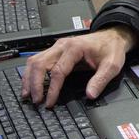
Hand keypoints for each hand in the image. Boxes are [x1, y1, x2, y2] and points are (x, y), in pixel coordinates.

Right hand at [21, 26, 136, 108]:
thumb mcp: (112, 65)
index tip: (49, 102)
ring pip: (35, 60)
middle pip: (40, 64)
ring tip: (27, 95)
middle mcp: (62, 45)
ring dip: (29, 78)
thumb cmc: (110, 49)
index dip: (52, 89)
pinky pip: (38, 60)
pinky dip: (31, 73)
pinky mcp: (55, 50)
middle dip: (35, 84)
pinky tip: (30, 84)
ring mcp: (57, 47)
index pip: (58, 70)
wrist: (112, 36)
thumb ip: (101, 80)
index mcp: (75, 48)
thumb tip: (90, 95)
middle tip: (36, 101)